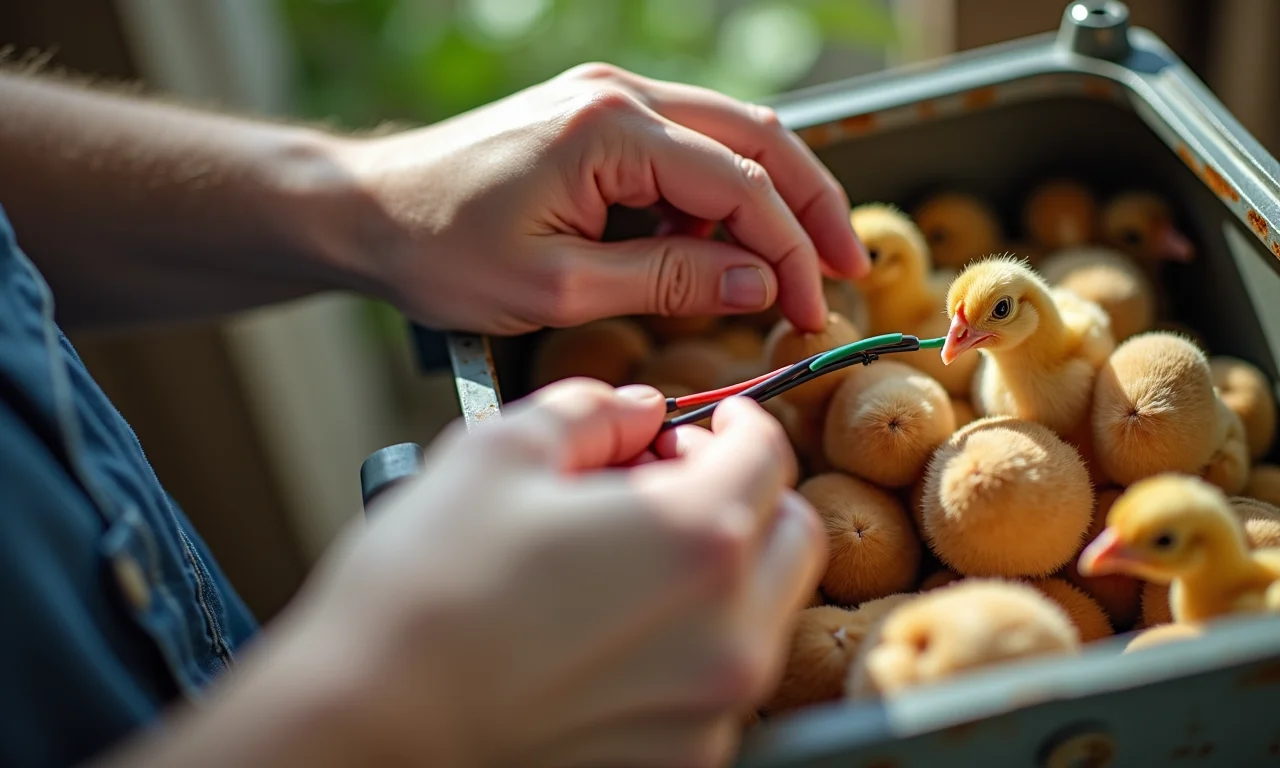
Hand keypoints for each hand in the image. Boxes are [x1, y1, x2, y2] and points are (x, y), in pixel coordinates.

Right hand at [264, 379, 823, 766]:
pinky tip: (615, 623)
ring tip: (631, 555)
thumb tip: (636, 411)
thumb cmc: (422, 592)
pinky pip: (721, 678)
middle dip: (743, 492)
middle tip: (666, 482)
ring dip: (723, 565)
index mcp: (694, 537)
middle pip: (790, 533)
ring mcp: (710, 707)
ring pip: (765, 610)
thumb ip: (590, 412)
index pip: (769, 455)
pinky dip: (694, 637)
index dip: (735, 424)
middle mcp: (726, 632)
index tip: (700, 427)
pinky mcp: (683, 759)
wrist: (367, 727)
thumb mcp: (497, 452)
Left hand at [333, 63, 868, 334]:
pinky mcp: (595, 119)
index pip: (740, 185)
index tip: (812, 312)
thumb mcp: (558, 287)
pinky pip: (683, 150)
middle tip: (844, 270)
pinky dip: (714, 200)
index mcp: (610, 130)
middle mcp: (619, 95)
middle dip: (810, 206)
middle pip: (757, 137)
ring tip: (786, 272)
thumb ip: (668, 281)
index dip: (790, 252)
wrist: (364, 210)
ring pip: (727, 137)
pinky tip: (712, 253)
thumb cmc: (440, 251)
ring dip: (767, 201)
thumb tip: (760, 283)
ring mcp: (607, 99)